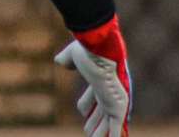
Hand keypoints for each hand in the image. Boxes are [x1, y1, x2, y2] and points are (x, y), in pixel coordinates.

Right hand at [53, 14, 131, 136]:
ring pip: (105, 124)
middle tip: (88, 132)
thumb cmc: (87, 50)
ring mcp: (114, 101)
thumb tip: (60, 61)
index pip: (93, 96)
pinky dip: (112, 136)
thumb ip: (67, 58)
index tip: (82, 112)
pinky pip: (113, 129)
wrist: (98, 52)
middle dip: (94, 123)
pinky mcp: (118, 109)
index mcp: (101, 78)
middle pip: (100, 113)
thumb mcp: (73, 54)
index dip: (86, 106)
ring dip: (99, 133)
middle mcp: (108, 91)